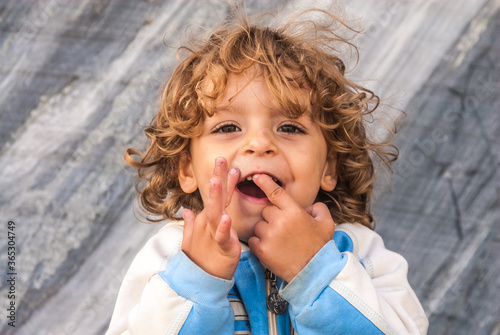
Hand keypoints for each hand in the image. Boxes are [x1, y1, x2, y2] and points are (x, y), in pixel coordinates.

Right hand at [181, 157, 240, 279]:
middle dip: (218, 178)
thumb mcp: (193, 240)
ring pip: (215, 213)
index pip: (216, 197)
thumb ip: (190, 223)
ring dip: (216, 197)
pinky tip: (226, 218)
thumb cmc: (200, 260)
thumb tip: (186, 210)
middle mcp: (209, 224)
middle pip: (214, 198)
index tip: (227, 164)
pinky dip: (223, 228)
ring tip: (217, 181)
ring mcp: (213, 235)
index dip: (222, 180)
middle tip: (221, 159)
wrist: (200, 282)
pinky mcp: (222, 249)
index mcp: (207, 220)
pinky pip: (222, 237)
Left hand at [248, 174, 334, 281]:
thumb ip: (318, 208)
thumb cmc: (319, 247)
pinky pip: (253, 239)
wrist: (313, 273)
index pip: (275, 192)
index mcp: (294, 212)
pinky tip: (272, 248)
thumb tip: (308, 206)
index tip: (257, 177)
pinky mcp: (261, 250)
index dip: (265, 182)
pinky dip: (259, 243)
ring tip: (279, 240)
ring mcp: (269, 236)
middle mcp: (280, 221)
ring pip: (258, 225)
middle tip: (284, 229)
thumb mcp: (326, 223)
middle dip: (273, 217)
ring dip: (265, 230)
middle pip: (266, 210)